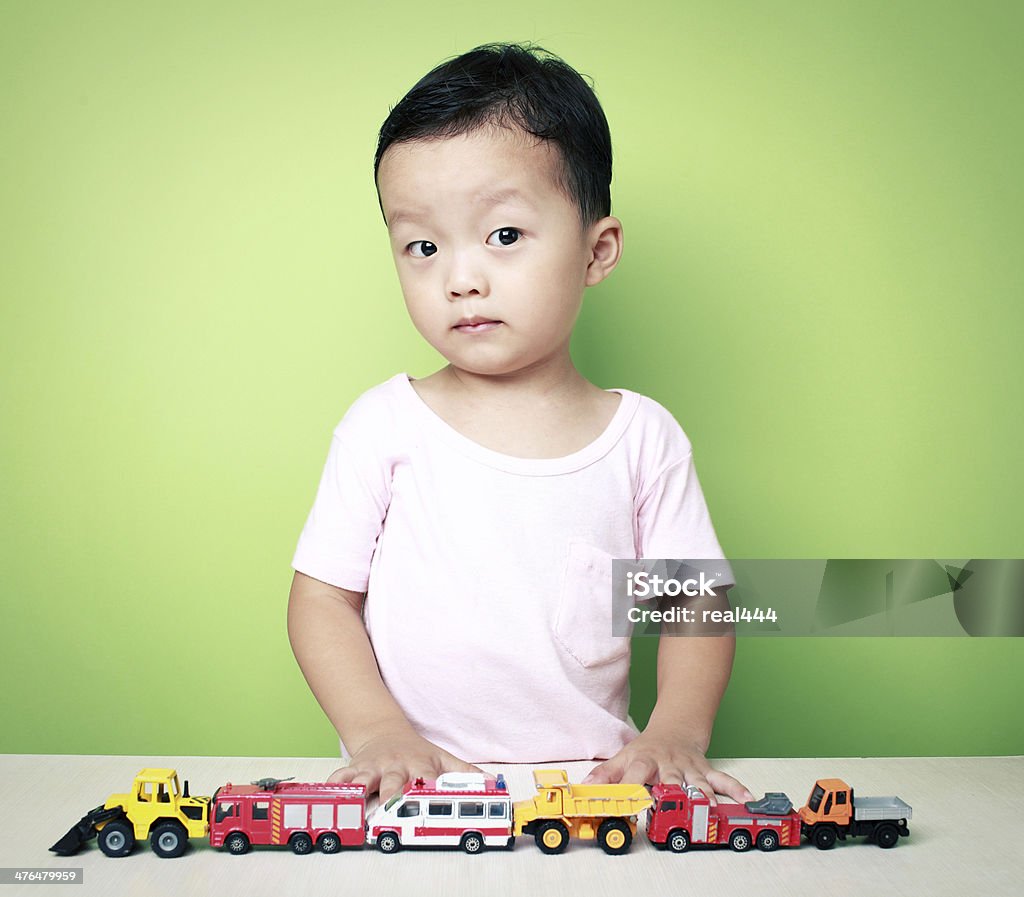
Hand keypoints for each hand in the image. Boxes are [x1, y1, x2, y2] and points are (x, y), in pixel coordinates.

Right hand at [327, 729, 482, 801]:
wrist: (385, 732)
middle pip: (394, 782)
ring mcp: (374, 767)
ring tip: (354, 803)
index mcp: (419, 766)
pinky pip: (340, 777)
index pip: (426, 779)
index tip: (432, 800)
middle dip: (392, 796)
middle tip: (392, 810)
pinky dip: (333, 785)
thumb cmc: (417, 751)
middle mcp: (396, 766)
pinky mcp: (354, 768)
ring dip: (359, 790)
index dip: (429, 790)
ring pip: (364, 779)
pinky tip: (326, 794)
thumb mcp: (443, 759)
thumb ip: (465, 773)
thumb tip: (493, 782)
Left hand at [582, 730, 752, 805]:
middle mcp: (667, 764)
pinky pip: (722, 779)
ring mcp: (688, 767)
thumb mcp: (622, 757)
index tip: (626, 803)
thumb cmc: (647, 749)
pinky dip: (735, 789)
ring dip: (704, 794)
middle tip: (674, 806)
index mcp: (644, 760)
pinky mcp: (705, 770)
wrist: (675, 728)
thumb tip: (585, 787)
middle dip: (671, 792)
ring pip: (697, 782)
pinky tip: (746, 799)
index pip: (633, 774)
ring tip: (710, 808)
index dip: (629, 788)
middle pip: (669, 779)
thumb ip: (604, 774)